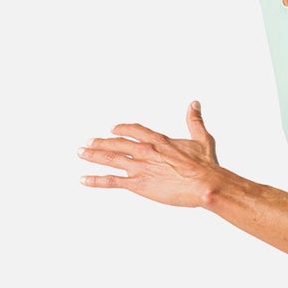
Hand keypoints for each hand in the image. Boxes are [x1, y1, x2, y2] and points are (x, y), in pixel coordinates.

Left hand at [79, 101, 222, 207]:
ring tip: (81, 153)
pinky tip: (84, 180)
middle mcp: (145, 151)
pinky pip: (112, 181)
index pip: (134, 131)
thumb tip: (194, 104)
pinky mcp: (138, 184)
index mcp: (159, 140)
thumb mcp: (202, 139)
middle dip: (101, 143)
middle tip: (89, 142)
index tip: (113, 129)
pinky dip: (96, 180)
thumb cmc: (205, 165)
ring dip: (93, 155)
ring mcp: (140, 167)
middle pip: (117, 143)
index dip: (122, 130)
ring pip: (110, 158)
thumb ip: (194, 121)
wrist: (204, 183)